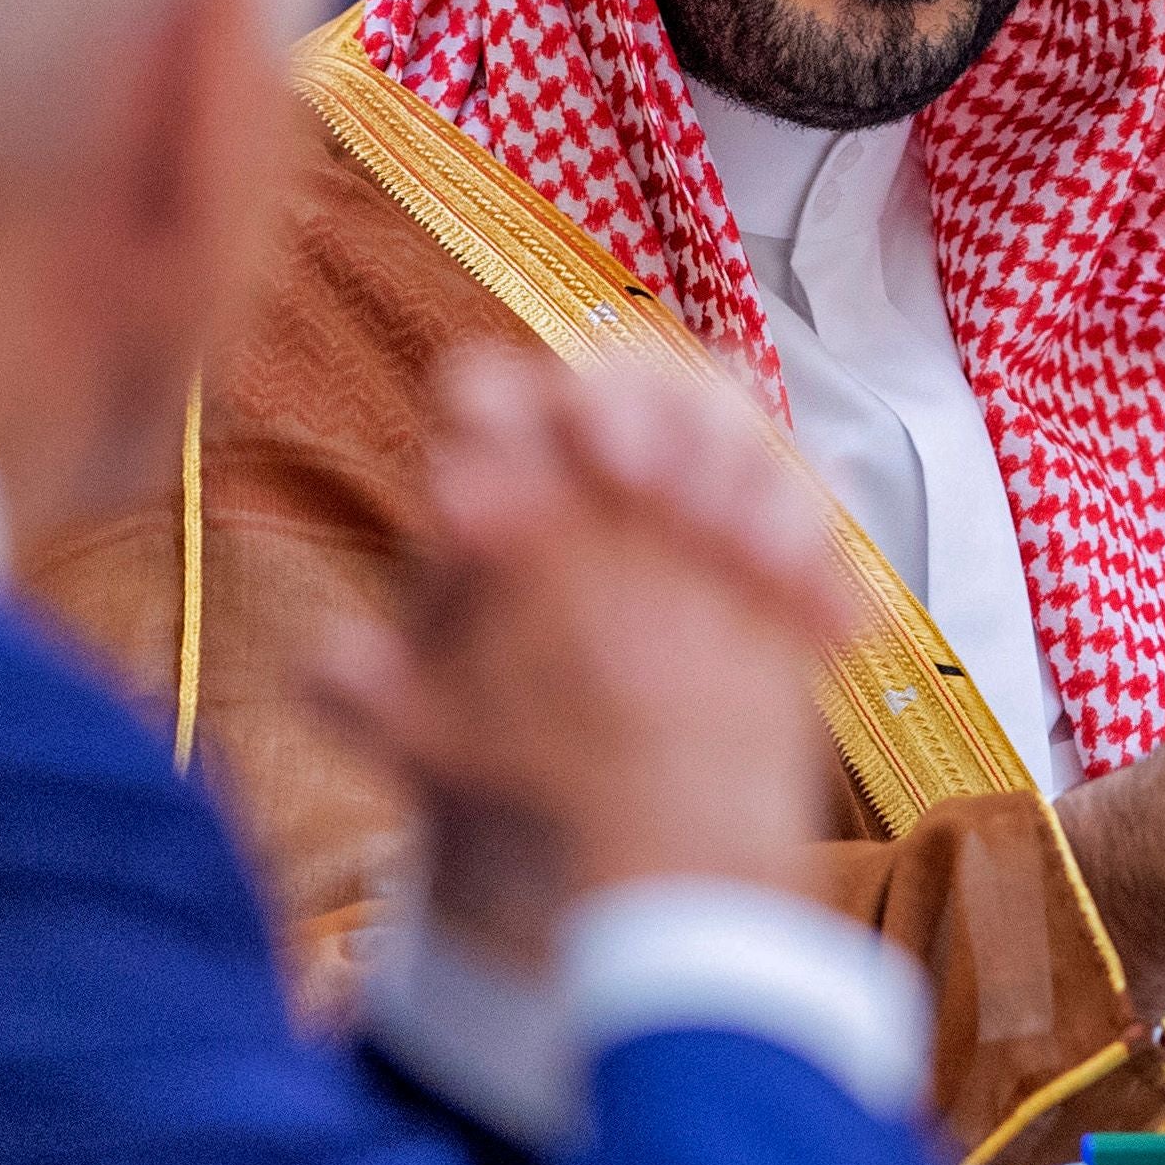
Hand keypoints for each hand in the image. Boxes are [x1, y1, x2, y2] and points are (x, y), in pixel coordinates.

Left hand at [314, 350, 852, 965]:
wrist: (577, 784)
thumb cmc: (483, 725)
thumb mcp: (421, 725)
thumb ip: (371, 697)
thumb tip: (336, 664)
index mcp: (494, 471)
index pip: (496, 393)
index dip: (524, 411)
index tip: (563, 461)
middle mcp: (594, 450)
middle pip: (633, 380)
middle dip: (654, 415)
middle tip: (655, 482)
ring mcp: (687, 483)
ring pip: (731, 425)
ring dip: (751, 479)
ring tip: (757, 561)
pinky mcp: (763, 538)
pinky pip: (808, 513)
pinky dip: (821, 566)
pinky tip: (828, 630)